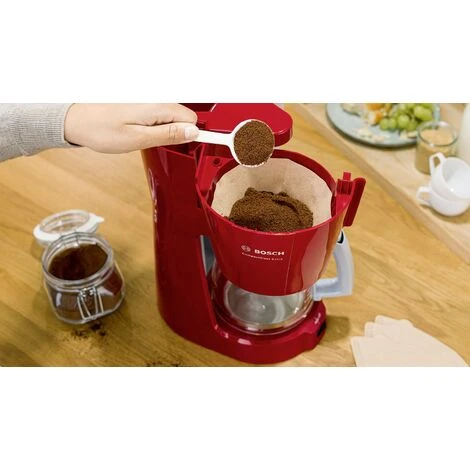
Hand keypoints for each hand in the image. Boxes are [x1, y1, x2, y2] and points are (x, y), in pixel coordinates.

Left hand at [64, 103, 198, 152]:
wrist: (76, 120)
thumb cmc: (100, 130)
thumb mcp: (137, 139)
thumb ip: (167, 135)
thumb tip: (192, 132)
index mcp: (156, 107)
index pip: (191, 119)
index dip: (193, 135)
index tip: (196, 147)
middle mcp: (154, 99)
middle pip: (183, 117)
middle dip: (178, 133)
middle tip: (161, 145)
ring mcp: (148, 101)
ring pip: (172, 117)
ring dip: (166, 130)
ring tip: (146, 138)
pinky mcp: (141, 104)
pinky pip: (160, 115)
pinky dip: (156, 125)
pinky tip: (141, 131)